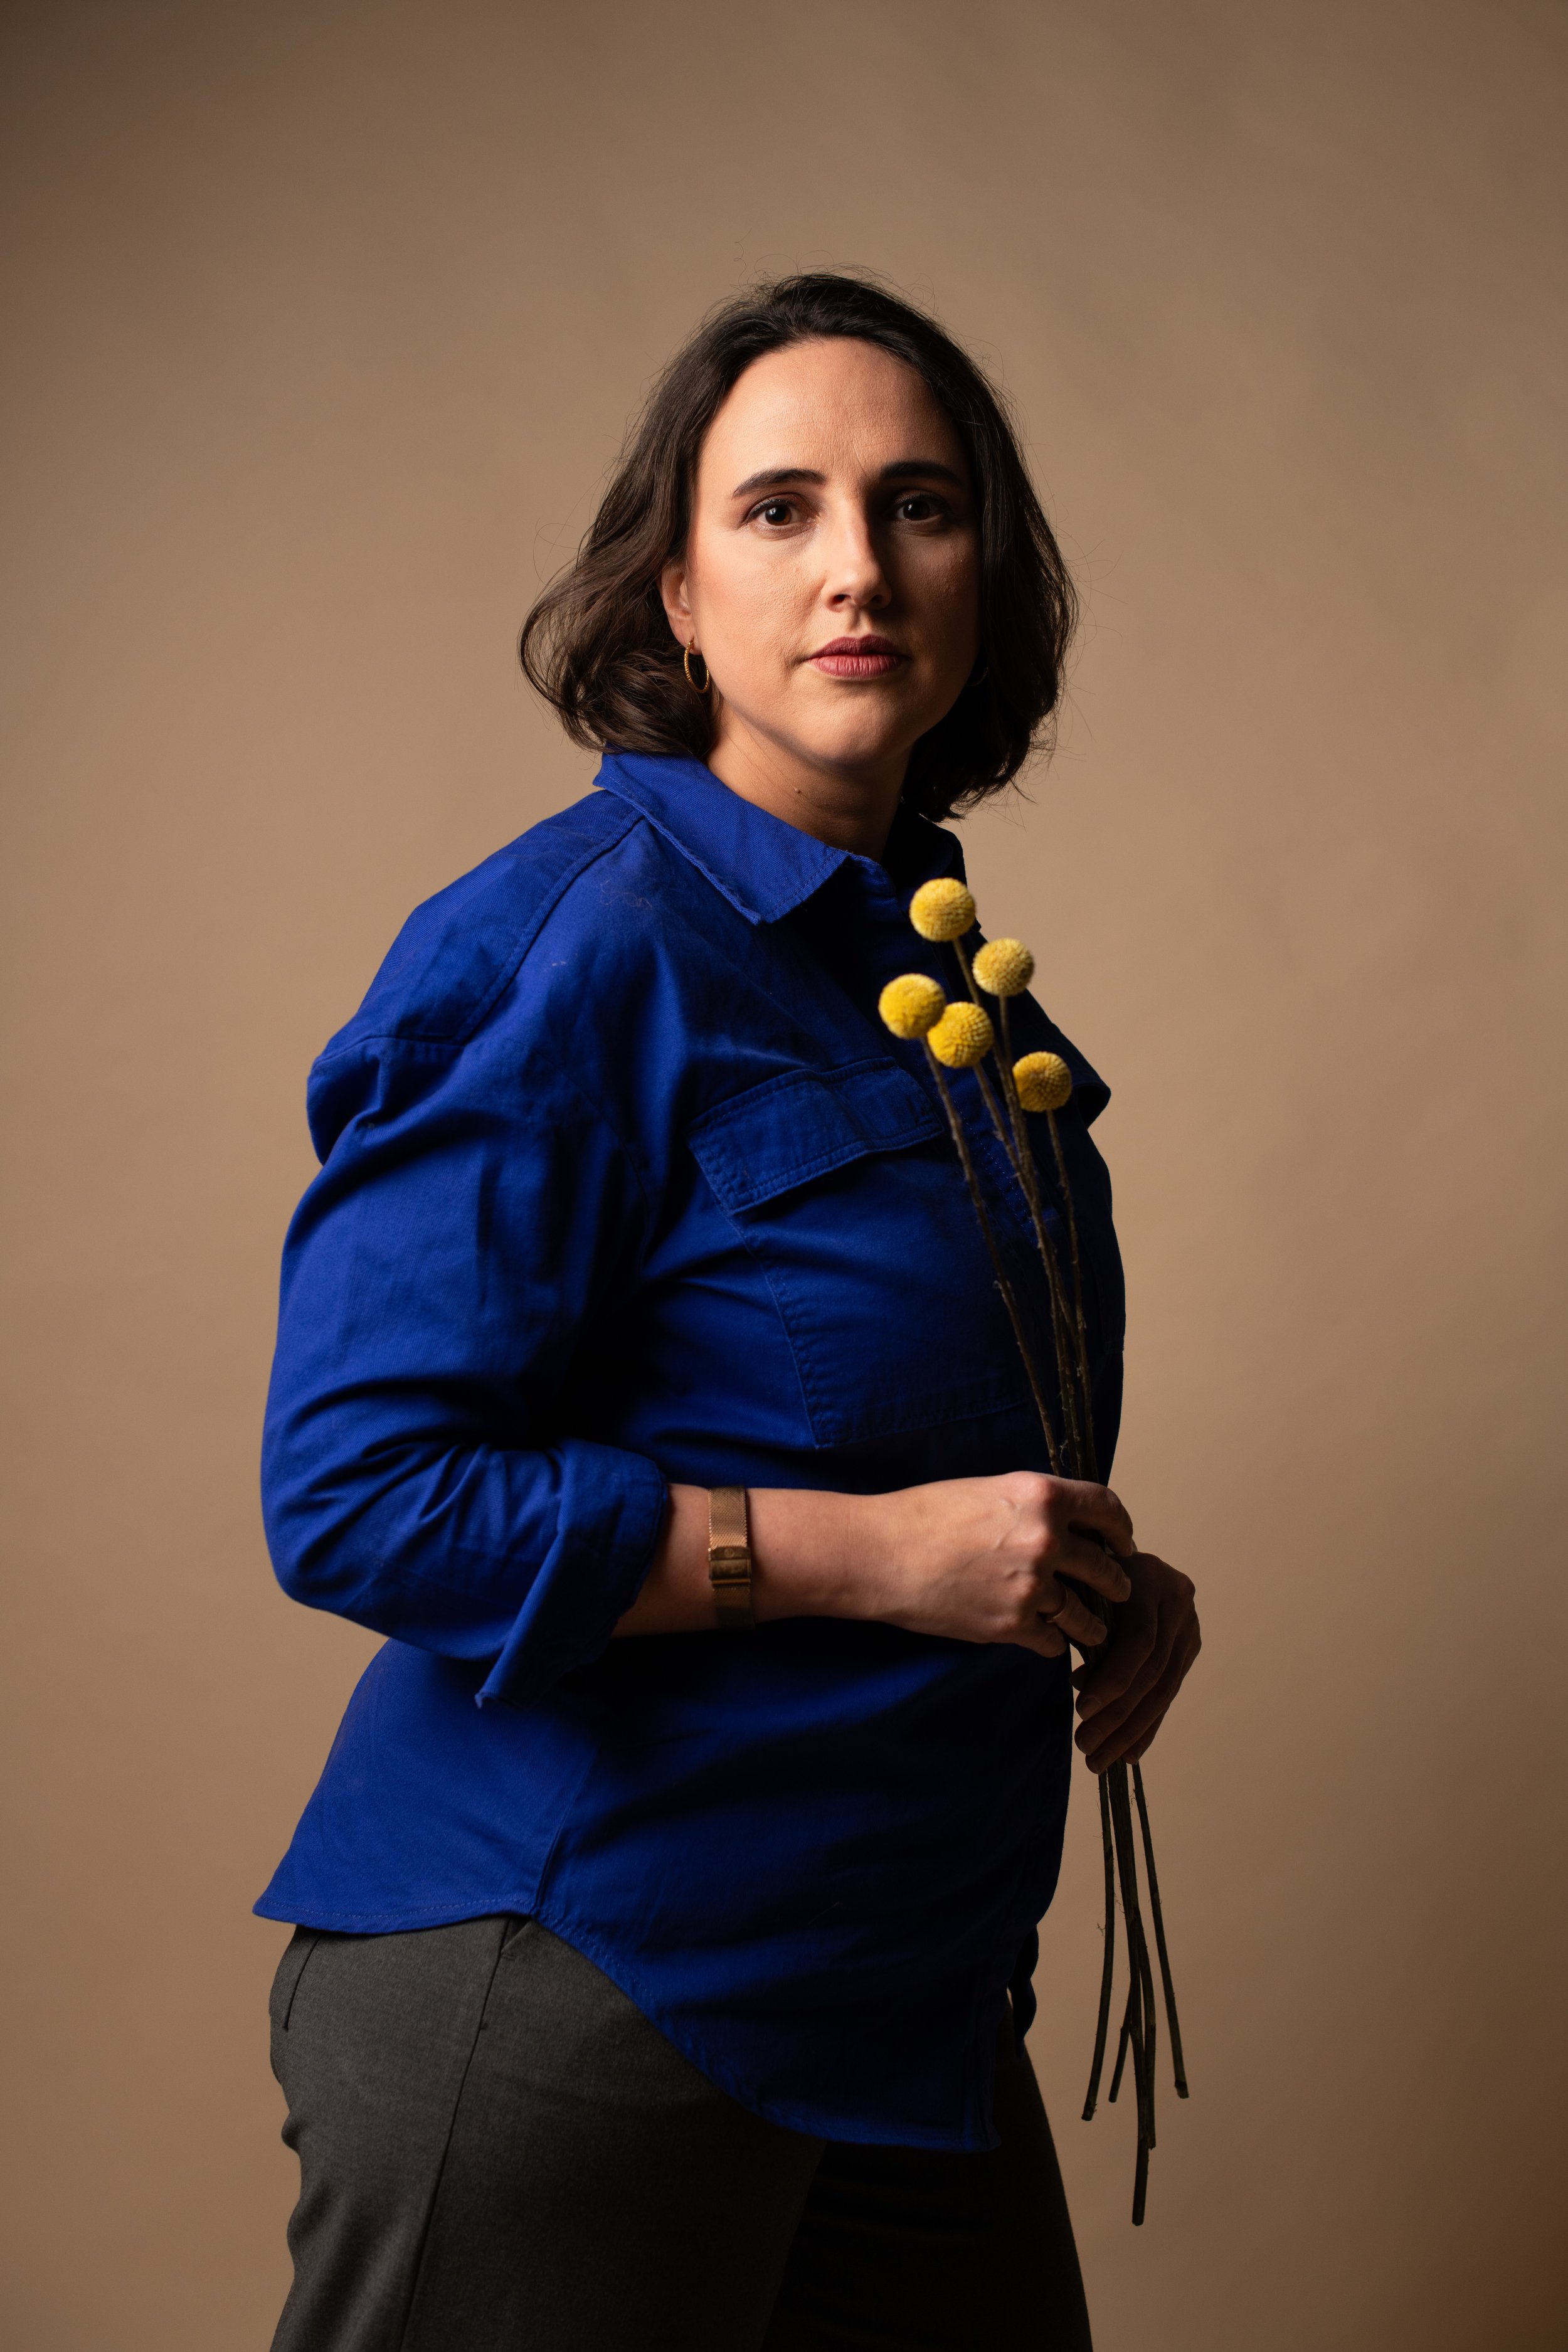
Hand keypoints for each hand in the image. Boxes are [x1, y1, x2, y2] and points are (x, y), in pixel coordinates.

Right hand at [868, 1472, 1135, 1658]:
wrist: (881, 1553)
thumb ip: (1035, 1507)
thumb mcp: (989, 1490)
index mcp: (1042, 1496)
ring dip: (1092, 1622)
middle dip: (1116, 1583)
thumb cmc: (925, 1515)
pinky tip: (1044, 1640)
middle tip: (1117, 1590)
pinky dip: (1052, 1642)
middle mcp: (1045, 1539)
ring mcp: (1032, 1586)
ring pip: (1087, 1614)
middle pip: (1106, 1567)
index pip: (1108, 1509)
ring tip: (1091, 1627)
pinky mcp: (1012, 1624)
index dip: (1121, 1529)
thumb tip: (1068, 1524)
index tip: (1123, 1543)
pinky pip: (1053, 1641)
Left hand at [1072, 1550, 1199, 1770]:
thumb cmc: (1086, 1574)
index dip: (1113, 1680)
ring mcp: (1189, 1626)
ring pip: (1163, 1689)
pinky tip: (1128, 1754)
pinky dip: (1147, 1725)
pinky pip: (1168, 1693)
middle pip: (1153, 1671)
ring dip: (1130, 1730)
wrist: (1114, 1559)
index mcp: (1150, 1579)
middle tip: (1086, 1748)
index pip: (1139, 1641)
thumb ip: (1083, 1628)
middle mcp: (1179, 1601)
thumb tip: (1082, 1685)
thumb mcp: (1081, 1589)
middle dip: (1118, 1716)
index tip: (1082, 1710)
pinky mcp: (1189, 1648)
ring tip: (1099, 1759)